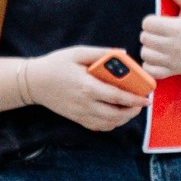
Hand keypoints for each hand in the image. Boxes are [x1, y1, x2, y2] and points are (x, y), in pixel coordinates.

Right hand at [25, 44, 151, 134]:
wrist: (34, 82)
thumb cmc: (56, 64)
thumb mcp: (78, 53)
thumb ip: (101, 53)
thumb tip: (123, 54)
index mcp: (87, 86)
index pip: (117, 97)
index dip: (134, 100)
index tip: (146, 99)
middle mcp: (85, 103)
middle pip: (115, 115)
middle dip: (132, 112)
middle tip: (140, 104)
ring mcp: (80, 114)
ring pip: (108, 124)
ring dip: (123, 119)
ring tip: (131, 110)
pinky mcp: (76, 119)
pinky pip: (98, 127)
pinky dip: (111, 124)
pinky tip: (115, 115)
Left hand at [140, 0, 180, 80]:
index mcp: (177, 28)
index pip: (147, 24)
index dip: (150, 21)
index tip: (157, 22)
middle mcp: (173, 45)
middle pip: (144, 38)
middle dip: (149, 34)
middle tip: (158, 33)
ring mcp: (173, 60)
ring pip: (145, 54)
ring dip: (148, 49)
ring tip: (157, 45)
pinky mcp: (173, 71)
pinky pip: (151, 71)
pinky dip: (150, 65)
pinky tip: (157, 58)